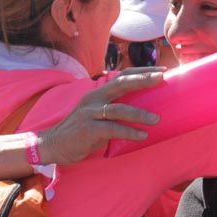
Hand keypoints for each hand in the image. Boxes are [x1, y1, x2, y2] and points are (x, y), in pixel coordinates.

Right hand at [38, 67, 162, 165]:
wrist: (55, 144)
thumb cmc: (82, 131)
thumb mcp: (98, 115)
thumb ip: (114, 110)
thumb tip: (144, 111)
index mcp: (98, 92)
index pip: (122, 76)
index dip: (141, 72)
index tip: (161, 71)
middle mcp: (93, 98)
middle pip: (121, 84)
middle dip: (142, 80)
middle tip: (162, 79)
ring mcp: (89, 113)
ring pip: (118, 109)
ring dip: (139, 114)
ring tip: (156, 119)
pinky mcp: (88, 129)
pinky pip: (112, 129)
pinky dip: (128, 131)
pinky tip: (142, 135)